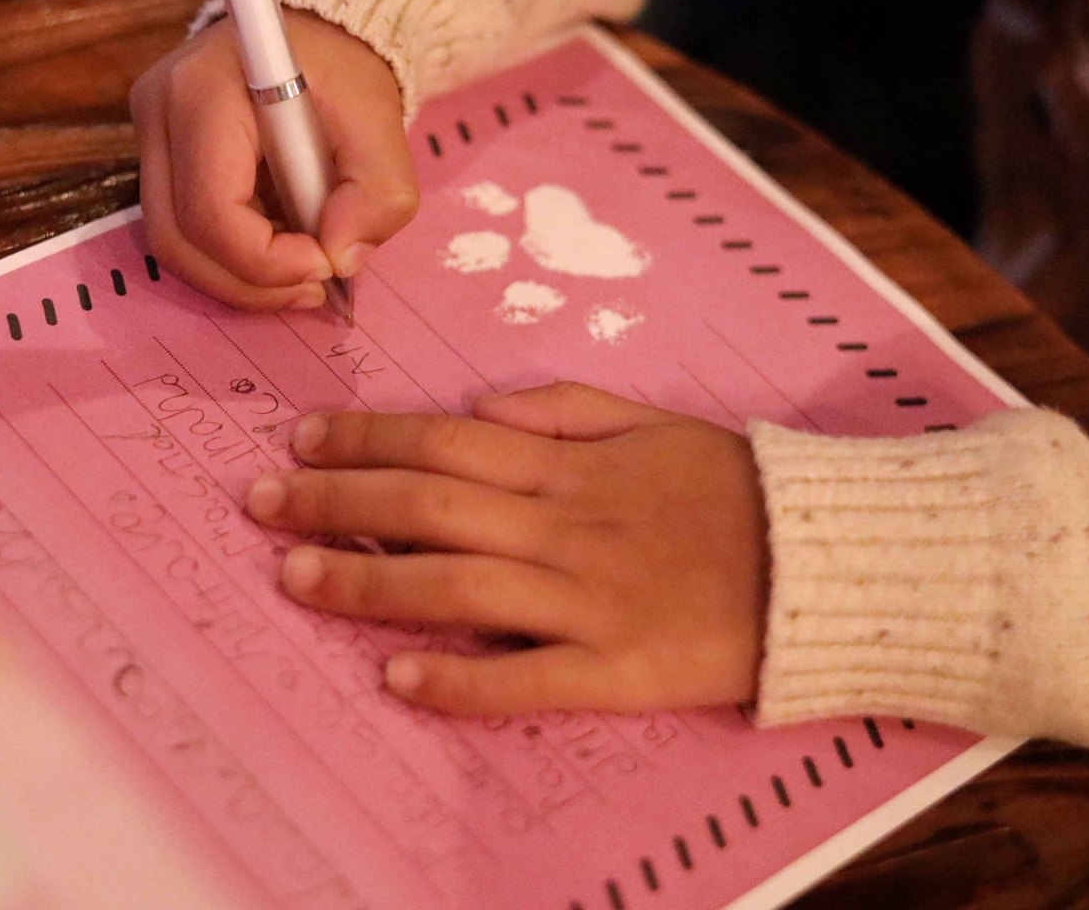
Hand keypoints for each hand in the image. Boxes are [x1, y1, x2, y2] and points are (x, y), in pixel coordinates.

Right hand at [128, 10, 415, 311]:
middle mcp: (158, 112)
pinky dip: (233, 257)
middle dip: (249, 282)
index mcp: (202, 91)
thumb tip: (340, 256)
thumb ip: (378, 189)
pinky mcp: (160, 157)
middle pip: (177, 238)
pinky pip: (182, 230)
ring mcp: (150, 136)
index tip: (326, 263)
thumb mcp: (380, 119)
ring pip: (172, 244)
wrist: (315, 35)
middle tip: (314, 286)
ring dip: (240, 276)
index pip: (210, 210)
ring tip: (301, 271)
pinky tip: (280, 247)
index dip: (265, 261)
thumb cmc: (341, 69)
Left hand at [245, 383, 769, 715]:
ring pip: (458, 586)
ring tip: (294, 576)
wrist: (829, 562)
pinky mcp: (620, 669)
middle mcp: (567, 526)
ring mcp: (590, 600)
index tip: (300, 441)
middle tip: (259, 503)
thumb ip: (564, 408)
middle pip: (429, 508)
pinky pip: (527, 679)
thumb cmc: (735, 488)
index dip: (365, 440)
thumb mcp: (653, 421)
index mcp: (572, 464)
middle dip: (335, 502)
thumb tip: (476, 409)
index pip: (443, 444)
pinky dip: (461, 681)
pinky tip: (397, 680)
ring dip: (368, 583)